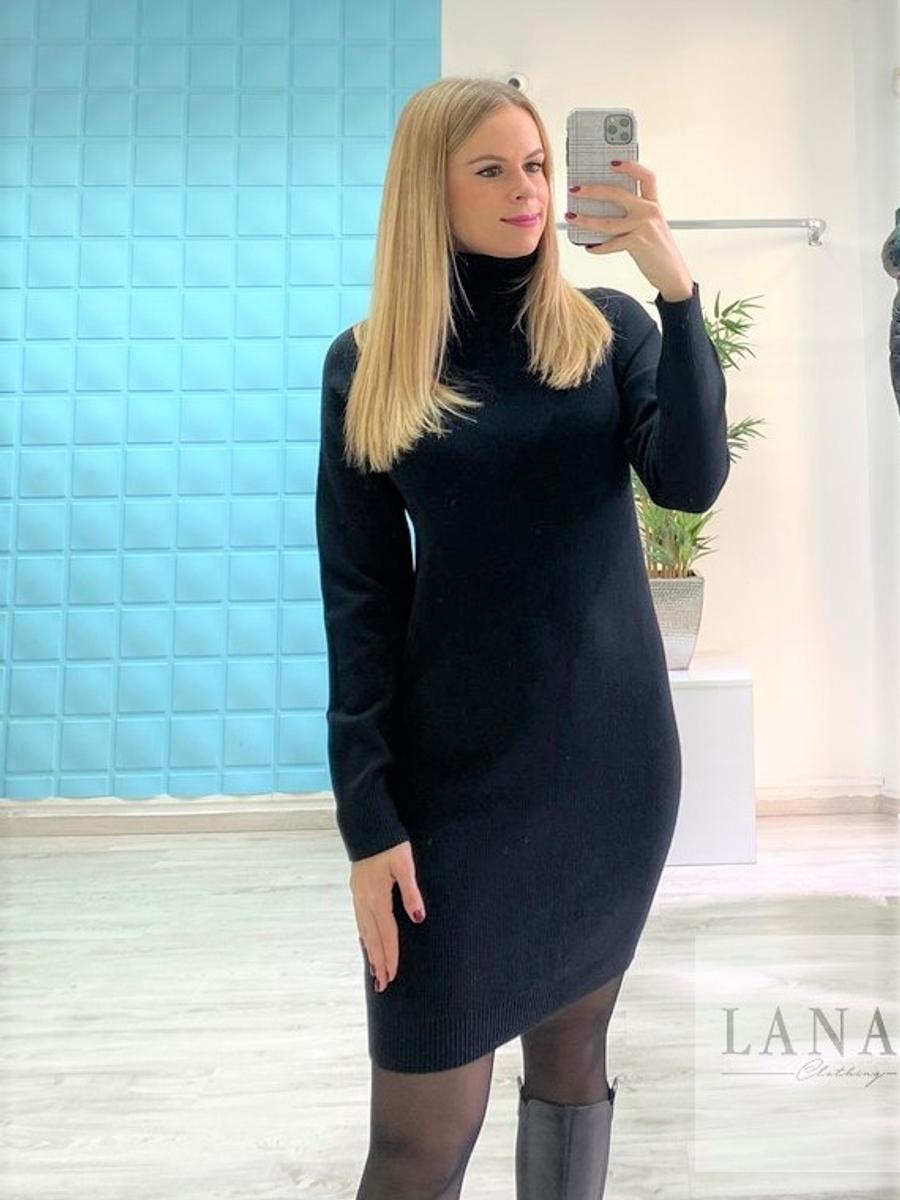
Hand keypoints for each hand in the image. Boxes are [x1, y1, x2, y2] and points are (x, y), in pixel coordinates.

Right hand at [351, 840, 426, 992]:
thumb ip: (412, 893)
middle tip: (382, 985)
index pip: (387, 934)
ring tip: (374, 971)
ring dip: (370, 952)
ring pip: (364, 931)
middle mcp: (364, 901)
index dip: (391, 956)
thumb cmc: (389, 844)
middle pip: (373, 938)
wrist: (366, 826)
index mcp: (377, 898)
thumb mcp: (405, 866)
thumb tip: (418, 918)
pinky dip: (364, 935)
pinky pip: (360, 920)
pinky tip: (365, 941)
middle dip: (379, 962)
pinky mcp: (357, 889)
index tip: (393, 976)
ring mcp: (358, 896)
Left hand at [565, 161, 693, 299]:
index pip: (646, 177)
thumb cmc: (658, 251)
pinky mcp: (639, 243)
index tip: (611, 162)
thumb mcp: (650, 227)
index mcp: (653, 204)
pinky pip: (611, 244)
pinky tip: (588, 248)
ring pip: (608, 221)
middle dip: (593, 190)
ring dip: (586, 219)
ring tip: (571, 217)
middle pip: (618, 193)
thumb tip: (602, 212)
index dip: (630, 166)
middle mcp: (650, 211)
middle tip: (575, 189)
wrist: (673, 274)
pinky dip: (597, 247)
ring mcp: (645, 227)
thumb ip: (633, 216)